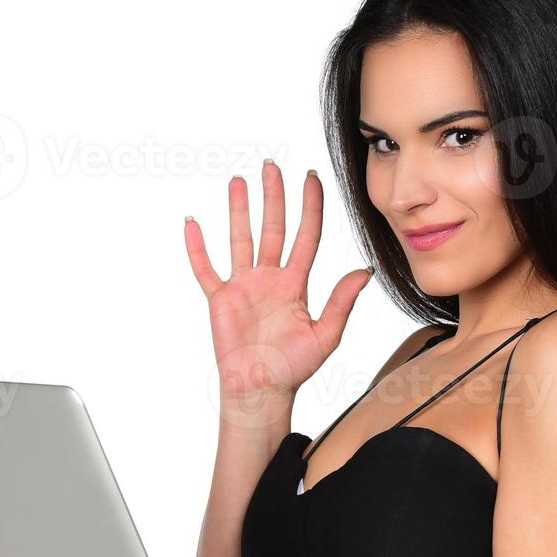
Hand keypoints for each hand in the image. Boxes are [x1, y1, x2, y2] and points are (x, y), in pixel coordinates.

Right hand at [185, 162, 372, 406]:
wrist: (261, 390)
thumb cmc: (293, 369)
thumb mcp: (326, 335)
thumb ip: (342, 302)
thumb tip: (365, 271)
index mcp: (296, 284)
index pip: (306, 236)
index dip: (310, 206)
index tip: (310, 178)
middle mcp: (270, 279)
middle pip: (272, 228)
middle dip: (273, 197)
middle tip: (271, 166)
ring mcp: (243, 286)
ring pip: (240, 239)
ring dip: (239, 211)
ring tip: (238, 182)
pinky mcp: (220, 299)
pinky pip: (205, 269)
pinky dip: (197, 247)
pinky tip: (192, 223)